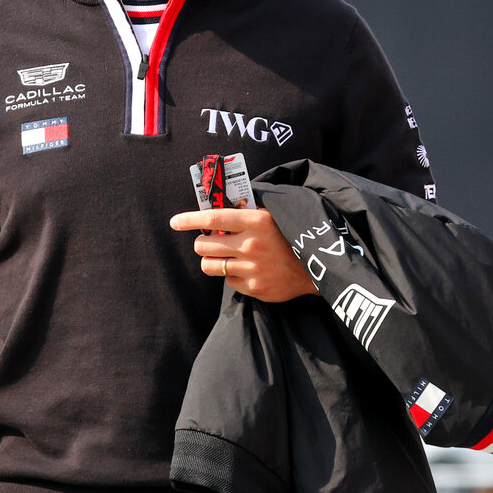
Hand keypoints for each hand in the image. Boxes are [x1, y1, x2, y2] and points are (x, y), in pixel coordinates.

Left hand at [169, 207, 318, 302]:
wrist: (317, 268)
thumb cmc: (289, 237)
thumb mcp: (272, 216)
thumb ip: (246, 211)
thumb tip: (219, 205)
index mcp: (256, 221)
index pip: (212, 219)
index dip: (189, 220)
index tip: (175, 222)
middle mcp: (251, 245)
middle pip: (203, 245)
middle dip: (202, 243)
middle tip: (212, 243)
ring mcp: (252, 268)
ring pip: (209, 265)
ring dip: (211, 260)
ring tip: (223, 257)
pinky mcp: (253, 287)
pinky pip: (228, 281)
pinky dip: (231, 275)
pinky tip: (246, 270)